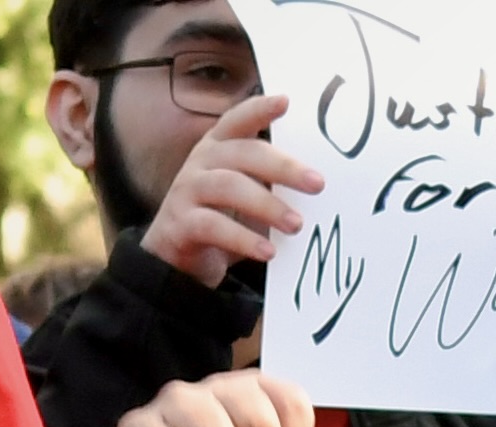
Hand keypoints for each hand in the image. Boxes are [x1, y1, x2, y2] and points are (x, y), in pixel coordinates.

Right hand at [143, 92, 321, 288]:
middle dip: (283, 166)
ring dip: (268, 205)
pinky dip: (243, 238)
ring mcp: (187, 190)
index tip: (286, 101)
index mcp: (218, 147)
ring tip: (297, 225)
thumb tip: (319, 183)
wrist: (175, 256)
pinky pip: (213, 226)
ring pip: (229, 187)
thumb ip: (271, 181)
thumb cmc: (220, 217)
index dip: (259, 109)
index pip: (237, 120)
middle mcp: (201, 162)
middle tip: (318, 184)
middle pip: (243, 153)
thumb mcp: (246, 192)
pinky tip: (268, 251)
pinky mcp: (180, 223)